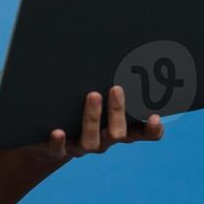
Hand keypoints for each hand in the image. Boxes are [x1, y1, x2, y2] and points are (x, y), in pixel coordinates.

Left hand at [28, 85, 164, 165]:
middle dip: (118, 111)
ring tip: (92, 95)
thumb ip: (107, 85)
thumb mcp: (95, 100)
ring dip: (92, 119)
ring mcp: (80, 147)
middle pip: (117, 134)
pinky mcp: (57, 151)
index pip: (141, 133)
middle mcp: (102, 141)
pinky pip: (58, 151)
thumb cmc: (76, 112)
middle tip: (116, 88)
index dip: (151, 130)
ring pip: (91, 142)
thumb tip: (115, 53)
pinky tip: (58, 131)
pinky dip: (59, 142)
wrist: (48, 142)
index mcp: (115, 129)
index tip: (155, 116)